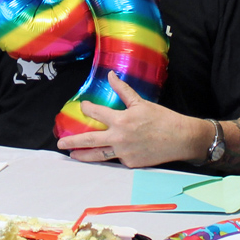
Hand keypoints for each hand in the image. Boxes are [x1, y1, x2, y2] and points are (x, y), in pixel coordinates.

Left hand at [57, 71, 209, 166]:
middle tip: (60, 143)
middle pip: (90, 140)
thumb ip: (123, 91)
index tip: (83, 106)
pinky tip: (110, 152)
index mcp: (121, 120)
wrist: (180, 138)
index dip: (87, 108)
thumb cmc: (162, 118)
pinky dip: (113, 155)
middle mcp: (119, 138)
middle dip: (73, 141)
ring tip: (72, 155)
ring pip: (98, 155)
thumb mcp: (141, 102)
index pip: (97, 113)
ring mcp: (124, 153)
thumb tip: (111, 76)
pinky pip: (117, 159)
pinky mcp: (130, 163)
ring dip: (83, 155)